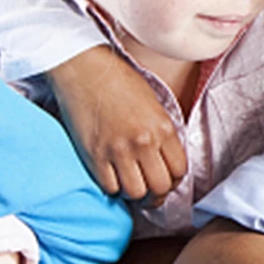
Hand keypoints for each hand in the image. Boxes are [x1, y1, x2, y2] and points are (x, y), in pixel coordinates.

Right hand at [48, 44, 186, 201]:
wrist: (84, 69)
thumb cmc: (119, 81)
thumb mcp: (154, 103)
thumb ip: (162, 132)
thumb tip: (166, 159)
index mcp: (163, 127)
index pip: (179, 170)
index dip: (175, 179)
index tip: (167, 178)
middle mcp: (144, 142)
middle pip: (160, 187)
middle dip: (158, 193)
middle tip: (152, 190)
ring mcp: (118, 151)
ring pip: (136, 193)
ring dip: (136, 193)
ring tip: (132, 185)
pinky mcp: (94, 156)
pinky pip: (109, 187)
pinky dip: (113, 188)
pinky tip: (113, 177)